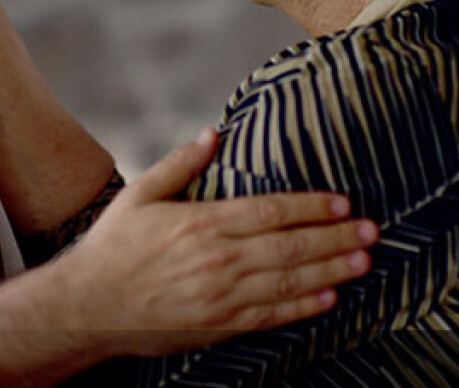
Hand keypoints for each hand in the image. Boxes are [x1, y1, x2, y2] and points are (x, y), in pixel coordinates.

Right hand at [0, 129, 377, 382]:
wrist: (86, 308)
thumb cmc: (113, 248)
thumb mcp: (140, 194)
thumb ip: (180, 163)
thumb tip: (213, 133)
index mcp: (202, 223)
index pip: (270, 211)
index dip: (311, 206)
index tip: (343, 202)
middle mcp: (218, 260)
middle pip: (290, 246)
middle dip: (335, 238)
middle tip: (372, 230)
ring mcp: (221, 296)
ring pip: (289, 282)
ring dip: (331, 271)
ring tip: (364, 261)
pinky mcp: (219, 326)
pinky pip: (271, 316)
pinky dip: (304, 308)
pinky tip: (330, 298)